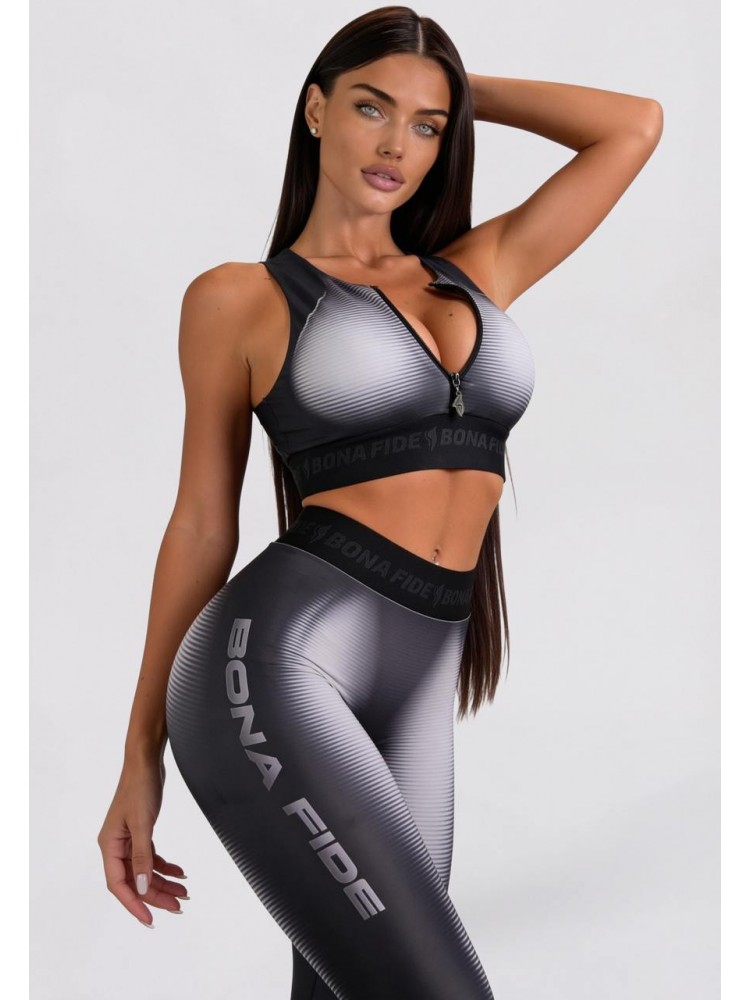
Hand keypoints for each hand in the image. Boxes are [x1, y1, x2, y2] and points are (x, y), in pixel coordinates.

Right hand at [97, 757, 188, 926]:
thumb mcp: (142, 823)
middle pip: (134, 880)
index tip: (150, 919)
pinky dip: (165, 866)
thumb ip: (142, 857)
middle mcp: (116, 845)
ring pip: (144, 870)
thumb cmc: (139, 788)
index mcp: (109, 845)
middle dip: (155, 895)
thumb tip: (141, 887)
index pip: (118, 884)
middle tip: (177, 906)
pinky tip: (180, 873)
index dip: (133, 903)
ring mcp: (128, 839)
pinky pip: (151, 857)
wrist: (146, 761)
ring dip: (163, 882)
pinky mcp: (141, 832)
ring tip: (183, 893)